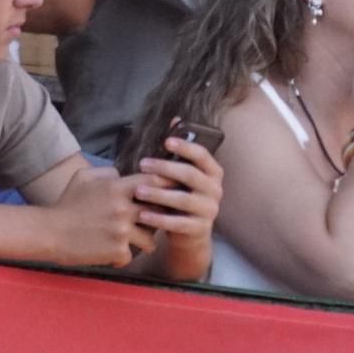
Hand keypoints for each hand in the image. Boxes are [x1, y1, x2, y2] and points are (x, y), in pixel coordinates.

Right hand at [46, 166, 154, 267]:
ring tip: (134, 242)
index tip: (165, 193)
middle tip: (150, 224)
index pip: (154, 182)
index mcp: (117, 188)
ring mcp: (122, 231)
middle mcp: (123, 209)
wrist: (50, 232)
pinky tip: (111, 254)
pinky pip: (131, 256)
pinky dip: (122, 257)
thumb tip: (123, 175)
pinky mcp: (117, 251)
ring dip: (142, 242)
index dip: (164, 186)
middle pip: (159, 213)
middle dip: (157, 220)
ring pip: (150, 240)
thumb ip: (107, 172)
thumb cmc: (66, 203)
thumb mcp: (83, 177)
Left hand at [134, 134, 224, 280]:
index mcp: (213, 172)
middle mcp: (215, 190)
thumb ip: (180, 151)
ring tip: (138, 191)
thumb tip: (175, 118)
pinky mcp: (199, 229)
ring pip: (182, 199)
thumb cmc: (182, 195)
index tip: (166, 141)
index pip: (202, 155)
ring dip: (158, 194)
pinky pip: (178, 223)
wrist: (190, 234)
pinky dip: (159, 219)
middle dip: (165, 168)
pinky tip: (142, 215)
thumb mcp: (183, 175)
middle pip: (190, 175)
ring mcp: (209, 210)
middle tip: (142, 164)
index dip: (185, 147)